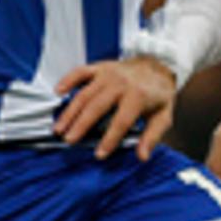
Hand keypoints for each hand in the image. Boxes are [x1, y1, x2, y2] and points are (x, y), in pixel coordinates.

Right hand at [55, 55, 177, 159]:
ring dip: (70, 111)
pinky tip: (57, 92)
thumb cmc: (159, 94)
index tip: (99, 155)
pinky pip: (80, 72)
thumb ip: (152, 136)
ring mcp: (108, 74)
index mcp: (138, 96)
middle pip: (97, 107)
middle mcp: (121, 83)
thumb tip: (143, 157)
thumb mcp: (163, 116)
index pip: (121, 121)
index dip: (110, 139)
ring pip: (84, 93)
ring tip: (59, 128)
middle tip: (69, 141)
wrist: (158, 64)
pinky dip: (68, 80)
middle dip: (81, 125)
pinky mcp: (100, 67)